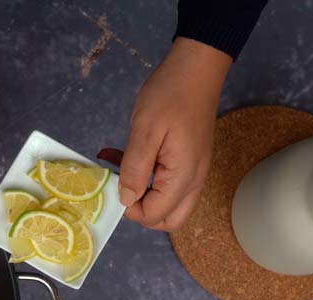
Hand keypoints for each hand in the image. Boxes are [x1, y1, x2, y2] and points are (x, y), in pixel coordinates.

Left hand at [116, 38, 231, 231]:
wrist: (196, 68)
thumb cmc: (170, 95)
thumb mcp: (144, 131)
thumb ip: (135, 170)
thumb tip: (127, 200)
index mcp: (184, 176)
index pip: (156, 215)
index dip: (131, 209)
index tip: (116, 187)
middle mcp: (194, 180)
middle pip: (168, 219)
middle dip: (141, 211)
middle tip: (121, 186)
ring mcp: (194, 171)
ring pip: (169, 204)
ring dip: (142, 193)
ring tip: (119, 166)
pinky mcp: (189, 160)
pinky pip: (168, 183)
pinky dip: (147, 177)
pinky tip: (125, 156)